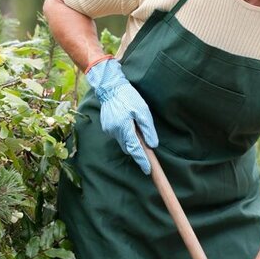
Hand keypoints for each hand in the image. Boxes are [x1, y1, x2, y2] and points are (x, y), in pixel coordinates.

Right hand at [86, 58, 157, 173]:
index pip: (135, 150)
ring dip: (131, 140)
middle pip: (129, 148)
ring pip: (123, 142)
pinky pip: (118, 135)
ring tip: (135, 128)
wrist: (110, 87)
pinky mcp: (106, 127)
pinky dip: (124, 134)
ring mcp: (109, 130)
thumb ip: (148, 129)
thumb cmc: (128, 97)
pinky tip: (127, 123)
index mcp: (124, 128)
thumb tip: (153, 145)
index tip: (148, 170)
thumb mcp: (143, 111)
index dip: (142, 161)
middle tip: (146, 148)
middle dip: (137, 150)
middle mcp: (115, 132)